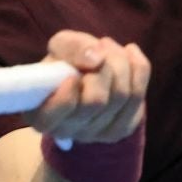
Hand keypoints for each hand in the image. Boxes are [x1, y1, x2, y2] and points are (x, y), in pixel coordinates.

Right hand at [31, 31, 149, 144]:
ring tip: (110, 48)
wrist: (86, 77)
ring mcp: (97, 135)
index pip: (59, 112)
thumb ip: (71, 47)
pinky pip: (139, 96)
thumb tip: (96, 58)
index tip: (73, 73)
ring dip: (120, 61)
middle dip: (104, 65)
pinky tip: (129, 56)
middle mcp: (68, 132)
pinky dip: (138, 68)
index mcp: (42, 116)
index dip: (69, 91)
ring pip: (122, 96)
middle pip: (97, 100)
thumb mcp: (59, 47)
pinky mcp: (121, 129)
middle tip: (99, 47)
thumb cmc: (65, 63)